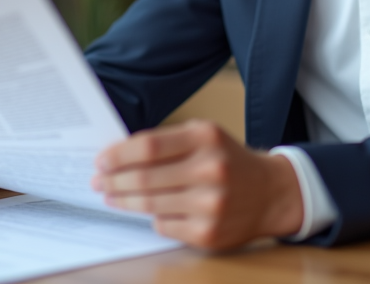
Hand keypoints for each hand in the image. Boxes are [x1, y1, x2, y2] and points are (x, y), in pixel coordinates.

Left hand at [91, 119, 302, 249]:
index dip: (119, 155)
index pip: (149, 146)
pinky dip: (152, 218)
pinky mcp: (209, 233)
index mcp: (206, 138)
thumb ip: (167, 142)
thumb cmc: (227, 160)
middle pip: (145, 177)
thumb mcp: (205, 136)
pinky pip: (164, 226)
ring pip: (149, 204)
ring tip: (111, 196)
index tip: (101, 160)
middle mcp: (210, 170)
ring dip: (123, 201)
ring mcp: (210, 204)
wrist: (271, 192)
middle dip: (114, 181)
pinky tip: (148, 211)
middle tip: (98, 182)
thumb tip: (118, 156)